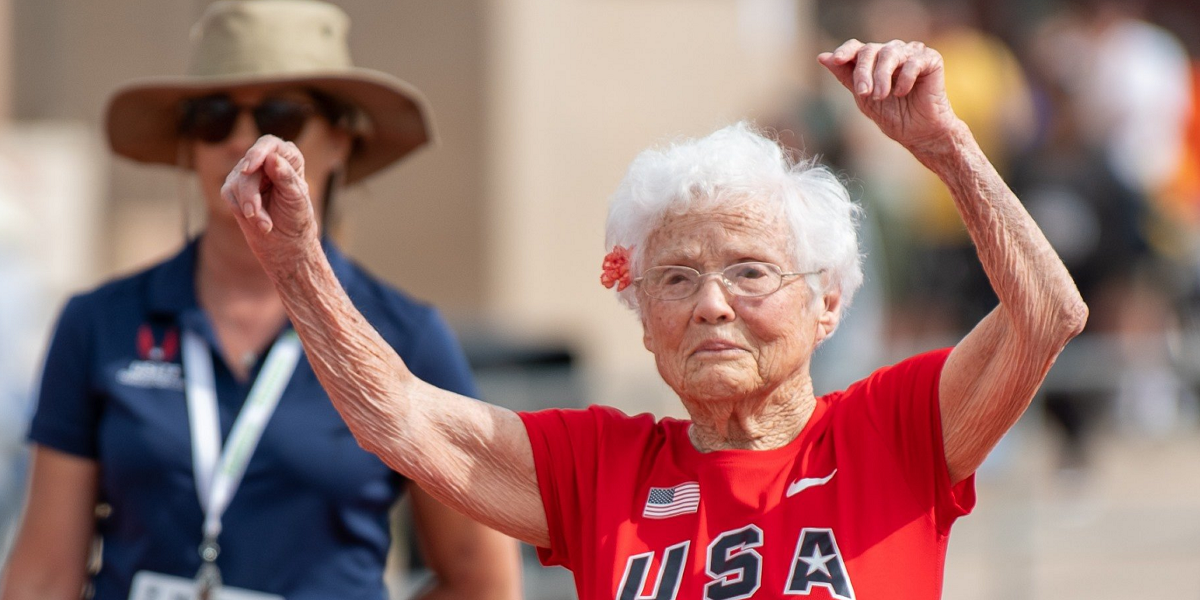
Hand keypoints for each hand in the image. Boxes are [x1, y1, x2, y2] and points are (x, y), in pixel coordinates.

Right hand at [221, 135, 318, 265]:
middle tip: (255, 214)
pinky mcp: (233, 188)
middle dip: (251, 194)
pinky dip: (241, 210)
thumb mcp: (296, 198)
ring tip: (265, 225)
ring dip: (250, 207)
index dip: (258, 152)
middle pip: (249, 167)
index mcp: (287, 157)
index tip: (249, 167)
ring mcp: (247, 174)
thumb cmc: (296, 217)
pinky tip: (257, 222)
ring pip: (237, 182)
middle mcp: (266, 161)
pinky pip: (229, 194)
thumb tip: (272, 158)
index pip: (270, 144)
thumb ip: (286, 177)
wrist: (285, 243)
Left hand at [818, 39, 958, 151]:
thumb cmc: (892, 115)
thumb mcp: (863, 98)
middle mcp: (892, 52)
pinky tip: (902, 92)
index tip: (836, 61)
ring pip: (890, 52)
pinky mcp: (931, 59)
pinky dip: (905, 78)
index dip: (845, 51)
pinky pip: (913, 61)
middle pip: (870, 50)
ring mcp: (912, 53)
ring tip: (881, 96)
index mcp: (874, 60)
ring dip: (882, 76)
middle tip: (864, 93)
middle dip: (863, 72)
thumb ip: (845, 76)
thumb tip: (822, 57)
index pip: (857, 47)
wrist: (919, 133)